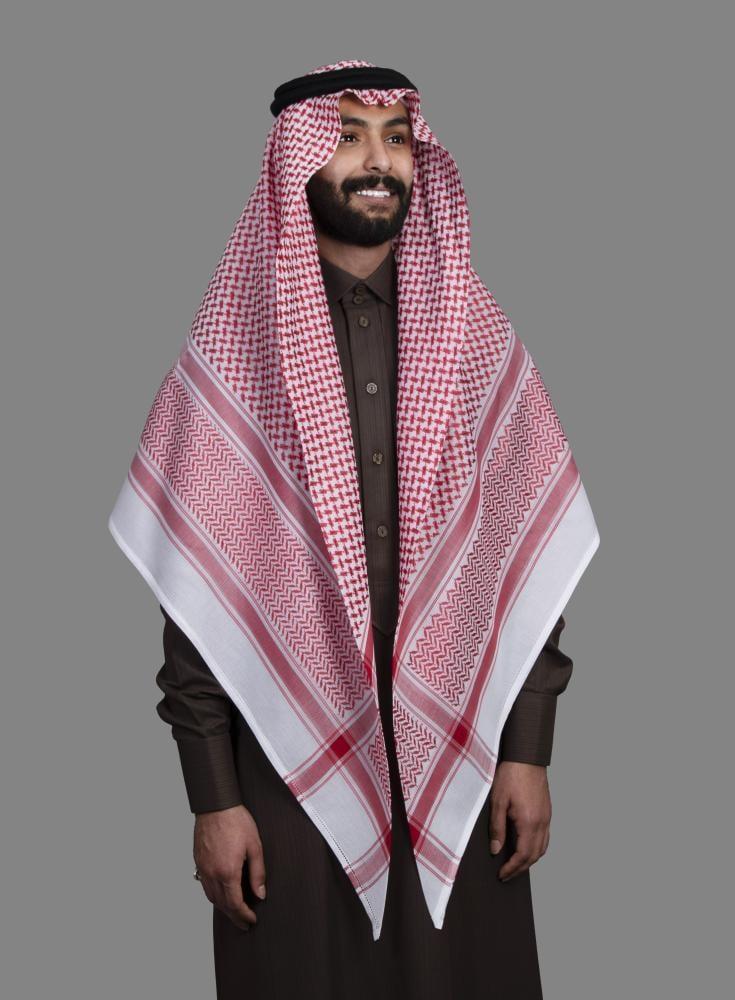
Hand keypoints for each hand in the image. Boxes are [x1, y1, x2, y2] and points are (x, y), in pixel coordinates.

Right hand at [193, 804, 265, 929]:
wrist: (216, 805)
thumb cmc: (236, 821)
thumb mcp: (255, 846)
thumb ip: (258, 873)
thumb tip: (260, 894)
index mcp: (227, 872)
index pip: (235, 904)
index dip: (244, 915)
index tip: (251, 920)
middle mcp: (212, 874)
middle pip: (222, 904)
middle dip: (234, 916)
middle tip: (244, 923)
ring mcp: (203, 868)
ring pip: (211, 897)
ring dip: (223, 908)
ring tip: (234, 912)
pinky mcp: (198, 861)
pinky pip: (204, 886)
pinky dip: (213, 895)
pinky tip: (221, 894)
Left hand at [489, 761, 550, 880]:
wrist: (527, 756)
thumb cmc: (511, 775)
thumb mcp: (498, 801)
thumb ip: (497, 828)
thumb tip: (496, 850)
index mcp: (529, 822)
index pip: (523, 855)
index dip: (512, 868)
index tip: (502, 875)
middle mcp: (542, 823)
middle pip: (535, 856)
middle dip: (520, 868)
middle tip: (506, 875)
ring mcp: (547, 817)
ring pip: (542, 848)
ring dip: (530, 860)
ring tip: (515, 864)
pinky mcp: (547, 812)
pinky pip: (545, 837)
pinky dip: (536, 848)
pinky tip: (525, 846)